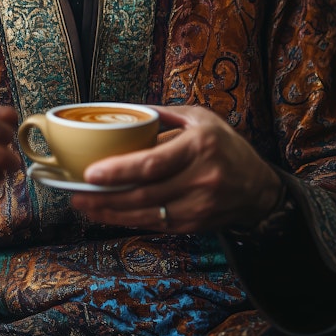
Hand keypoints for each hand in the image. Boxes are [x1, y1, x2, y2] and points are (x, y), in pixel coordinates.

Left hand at [72, 104, 282, 232]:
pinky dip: (128, 220)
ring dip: (110, 212)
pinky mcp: (194, 224)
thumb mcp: (201, 119)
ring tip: (84, 204)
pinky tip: (108, 213)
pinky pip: (155, 224)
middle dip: (105, 196)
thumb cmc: (226, 148)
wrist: (259, 189)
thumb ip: (164, 115)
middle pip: (144, 193)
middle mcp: (201, 178)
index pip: (153, 164)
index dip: (119, 171)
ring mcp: (198, 206)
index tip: (91, 173)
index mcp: (200, 146)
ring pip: (146, 213)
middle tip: (76, 192)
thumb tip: (125, 110)